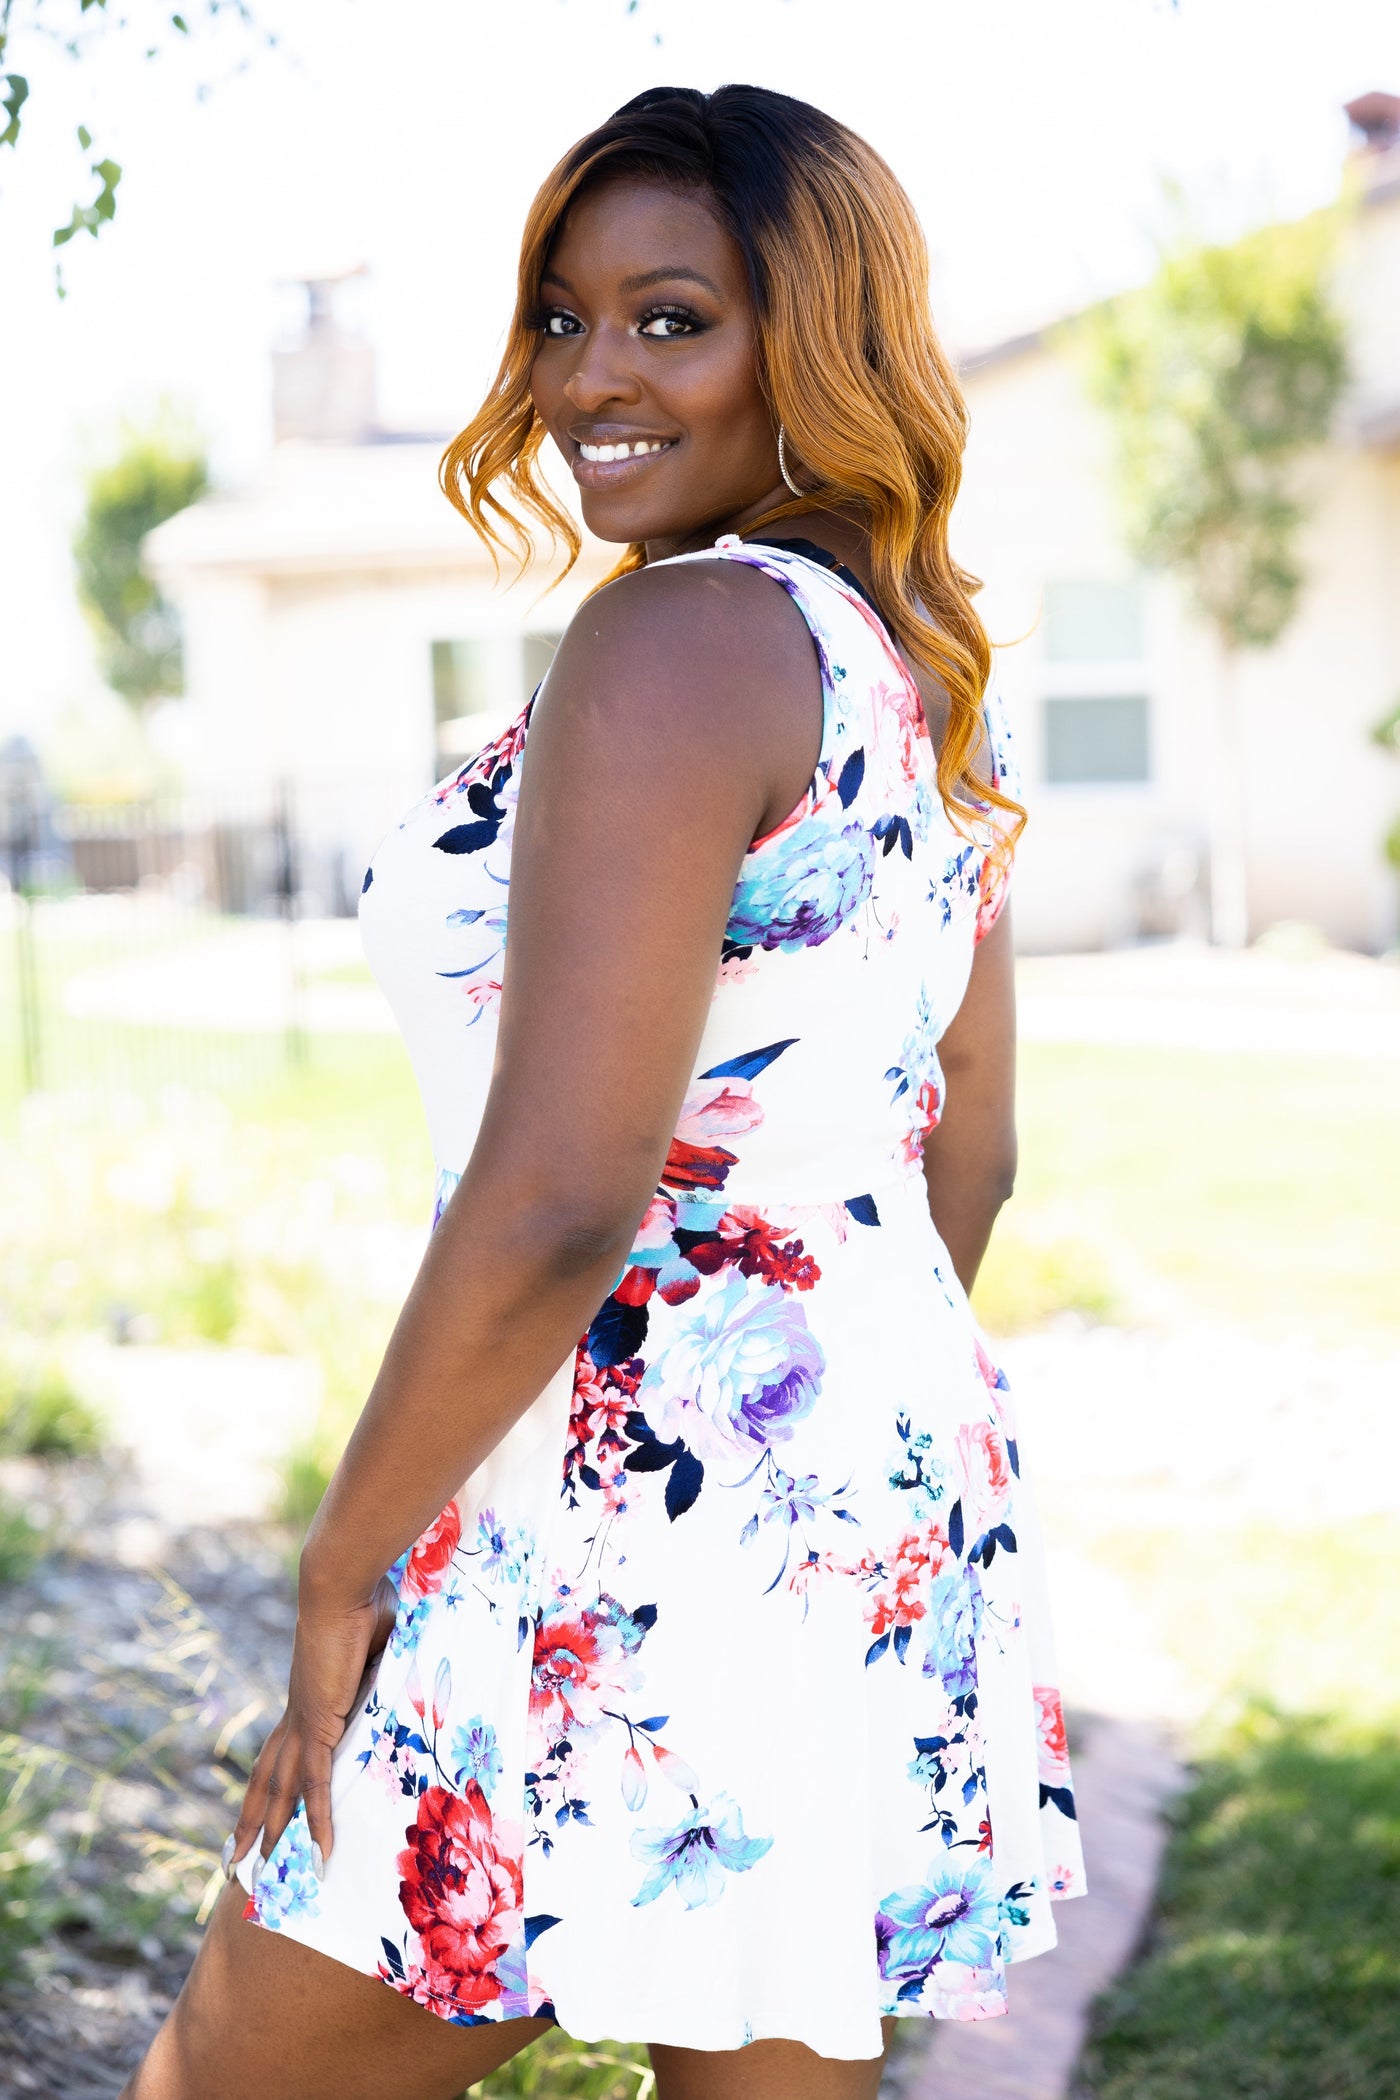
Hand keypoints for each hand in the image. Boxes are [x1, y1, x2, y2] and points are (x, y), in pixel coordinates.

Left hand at [227, 1570, 399, 1882]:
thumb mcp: (380, 1644)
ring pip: (280, 1792)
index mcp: (308, 1698)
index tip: (258, 1809)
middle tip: (234, 1861)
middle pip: (265, 1779)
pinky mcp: (320, 1725)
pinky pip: (316, 1785)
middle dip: (249, 1821)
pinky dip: (317, 1822)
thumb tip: (412, 1659)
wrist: (342, 1586)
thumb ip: (387, 1665)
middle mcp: (298, 1715)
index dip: (267, 1783)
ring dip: (269, 1833)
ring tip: (255, 1873)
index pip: (280, 1751)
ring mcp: (305, 1721)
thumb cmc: (364, 1601)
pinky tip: (318, 1854)